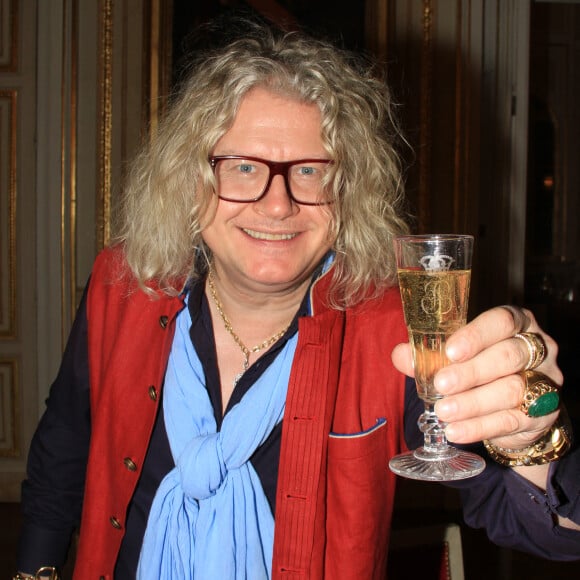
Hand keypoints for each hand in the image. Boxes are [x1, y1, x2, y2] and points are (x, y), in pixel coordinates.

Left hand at [392, 305, 562, 448]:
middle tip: (440, 384)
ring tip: (443, 411)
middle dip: (471, 371)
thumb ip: (430, 355)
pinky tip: (455, 431)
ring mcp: (545, 381)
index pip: (502, 321)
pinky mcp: (541, 414)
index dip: (476, 335)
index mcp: (517, 323)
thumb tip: (400, 354)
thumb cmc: (483, 368)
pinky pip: (511, 420)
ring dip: (473, 402)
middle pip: (508, 356)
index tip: (450, 351)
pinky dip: (479, 427)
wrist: (517, 406)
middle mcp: (537, 348)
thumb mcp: (457, 357)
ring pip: (512, 389)